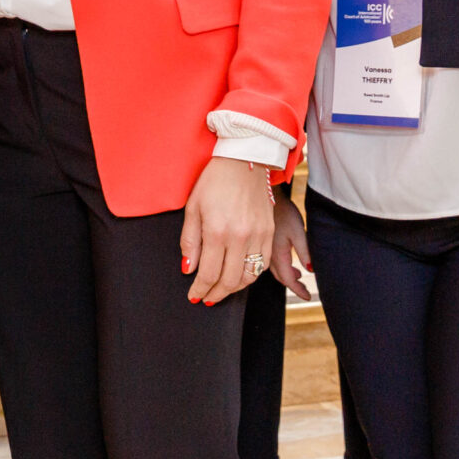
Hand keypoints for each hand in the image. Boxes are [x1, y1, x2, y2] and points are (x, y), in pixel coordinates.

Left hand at [181, 156, 276, 305]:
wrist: (244, 160)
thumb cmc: (214, 181)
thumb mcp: (193, 208)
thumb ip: (190, 242)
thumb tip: (188, 269)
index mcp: (217, 231)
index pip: (209, 273)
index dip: (200, 289)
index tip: (194, 296)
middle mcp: (240, 236)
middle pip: (230, 280)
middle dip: (216, 294)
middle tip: (206, 297)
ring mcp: (258, 235)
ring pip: (249, 276)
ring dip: (234, 288)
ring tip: (222, 290)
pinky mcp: (270, 232)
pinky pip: (264, 264)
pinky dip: (251, 275)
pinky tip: (240, 276)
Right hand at [268, 190, 314, 302]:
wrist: (266, 195)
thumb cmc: (283, 211)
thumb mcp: (298, 231)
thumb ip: (304, 251)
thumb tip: (311, 270)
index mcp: (278, 255)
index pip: (288, 279)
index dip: (298, 290)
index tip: (308, 296)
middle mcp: (267, 255)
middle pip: (280, 277)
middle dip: (293, 285)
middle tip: (305, 290)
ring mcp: (263, 250)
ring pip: (274, 270)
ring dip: (286, 276)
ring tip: (298, 275)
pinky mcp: (262, 243)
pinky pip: (269, 262)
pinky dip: (280, 267)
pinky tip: (287, 261)